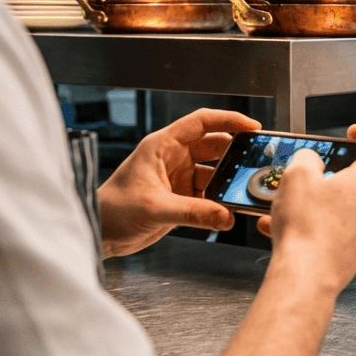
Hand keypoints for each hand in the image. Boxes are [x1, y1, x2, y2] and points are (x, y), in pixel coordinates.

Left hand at [98, 109, 261, 256]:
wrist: (98, 234)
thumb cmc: (111, 211)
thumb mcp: (155, 209)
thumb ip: (193, 213)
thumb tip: (226, 216)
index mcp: (162, 146)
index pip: (201, 122)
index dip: (229, 120)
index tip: (253, 127)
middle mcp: (173, 158)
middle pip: (214, 146)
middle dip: (236, 153)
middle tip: (257, 161)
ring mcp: (178, 178)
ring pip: (215, 173)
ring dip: (229, 182)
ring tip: (244, 191)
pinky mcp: (181, 198)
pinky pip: (209, 195)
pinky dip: (220, 201)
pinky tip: (229, 210)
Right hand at [256, 124, 355, 295]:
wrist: (307, 278)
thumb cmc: (307, 230)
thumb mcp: (296, 176)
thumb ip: (307, 158)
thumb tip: (311, 161)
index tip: (354, 134)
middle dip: (334, 174)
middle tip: (309, 178)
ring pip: (347, 205)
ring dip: (321, 202)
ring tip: (289, 207)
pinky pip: (340, 228)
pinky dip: (319, 224)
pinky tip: (288, 229)